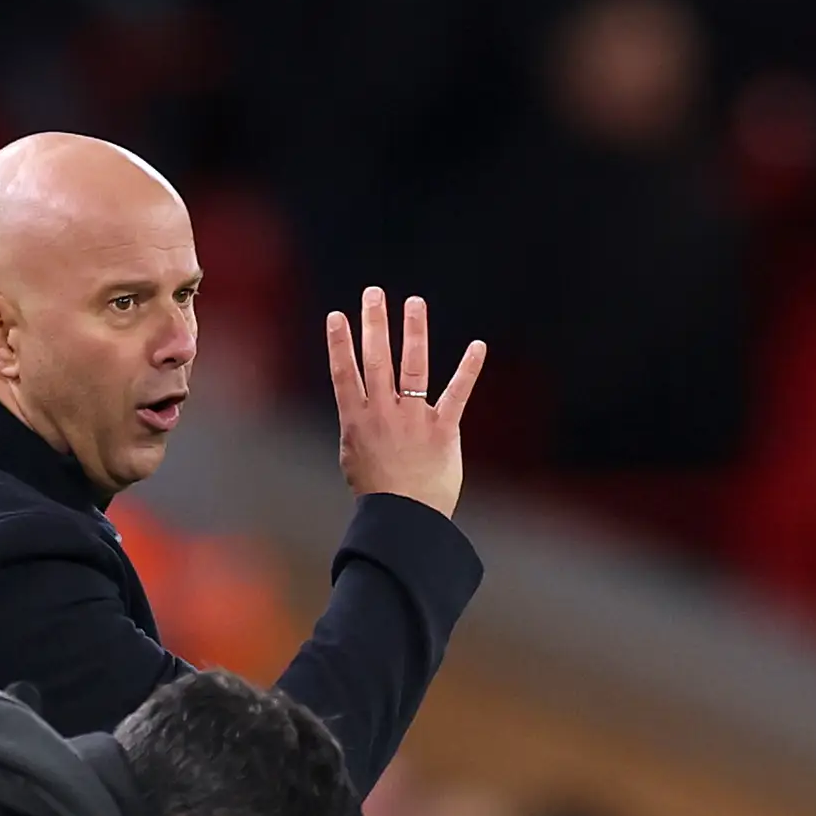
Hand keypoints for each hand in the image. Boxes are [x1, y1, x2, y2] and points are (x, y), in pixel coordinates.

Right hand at [325, 287, 484, 517]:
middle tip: (372, 293)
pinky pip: (457, 393)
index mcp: (357, 421)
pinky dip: (468, 369)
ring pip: (412, 367)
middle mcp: (383, 414)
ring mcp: (413, 419)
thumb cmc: (378, 495)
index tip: (337, 317)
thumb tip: (357, 413)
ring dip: (413, 331)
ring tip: (413, 303)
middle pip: (376, 360)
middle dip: (373, 323)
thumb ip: (357, 428)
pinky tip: (478, 346)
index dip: (339, 344)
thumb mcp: (355, 459)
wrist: (404, 521)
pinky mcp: (442, 431)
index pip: (344, 374)